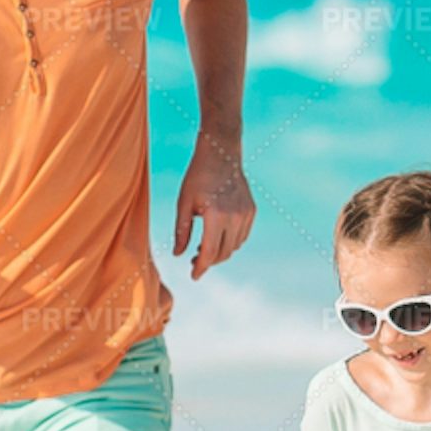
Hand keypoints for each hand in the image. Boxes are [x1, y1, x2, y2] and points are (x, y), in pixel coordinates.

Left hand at [171, 134, 254, 277]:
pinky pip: (241, 236)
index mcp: (216, 215)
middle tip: (194, 261)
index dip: (201, 267)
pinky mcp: (251, 211)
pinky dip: (230, 242)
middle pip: (222, 253)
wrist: (221, 154)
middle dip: (208, 261)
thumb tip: (179, 255)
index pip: (209, 252)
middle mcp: (235, 217)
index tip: (193, 276)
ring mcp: (246, 214)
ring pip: (234, 247)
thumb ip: (181, 231)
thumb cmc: (198, 176)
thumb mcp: (184, 203)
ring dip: (219, 253)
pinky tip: (217, 237)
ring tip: (203, 249)